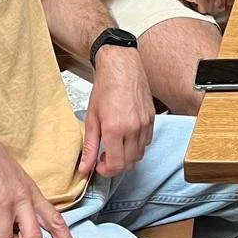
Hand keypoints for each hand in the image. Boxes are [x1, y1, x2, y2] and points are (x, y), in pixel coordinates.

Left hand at [79, 44, 154, 176]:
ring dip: (128, 156)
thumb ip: (90, 146)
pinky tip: (127, 137)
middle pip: (130, 163)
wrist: (122, 66)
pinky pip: (148, 141)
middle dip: (117, 165)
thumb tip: (85, 167)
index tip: (100, 166)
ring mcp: (145, 124)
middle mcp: (133, 129)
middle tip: (105, 158)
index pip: (117, 165)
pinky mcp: (152, 118)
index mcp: (115, 130)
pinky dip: (138, 145)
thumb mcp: (92, 118)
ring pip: (140, 153)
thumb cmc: (105, 88)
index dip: (107, 171)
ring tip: (116, 147)